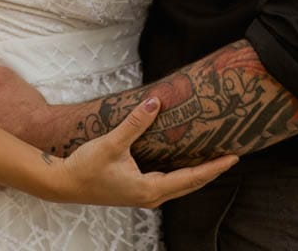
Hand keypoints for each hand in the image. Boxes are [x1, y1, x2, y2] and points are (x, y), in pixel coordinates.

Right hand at [48, 97, 238, 207]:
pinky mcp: (137, 189)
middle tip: (232, 155)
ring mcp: (144, 194)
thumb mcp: (112, 143)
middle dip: (212, 170)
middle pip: (190, 184)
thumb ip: (135, 123)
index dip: (214, 167)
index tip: (234, 157)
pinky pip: (168, 181)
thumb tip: (156, 102)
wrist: (63, 184)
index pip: (191, 178)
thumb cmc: (86, 167)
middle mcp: (151, 196)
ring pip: (180, 184)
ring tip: (214, 156)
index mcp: (150, 189)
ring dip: (198, 172)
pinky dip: (182, 171)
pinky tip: (185, 158)